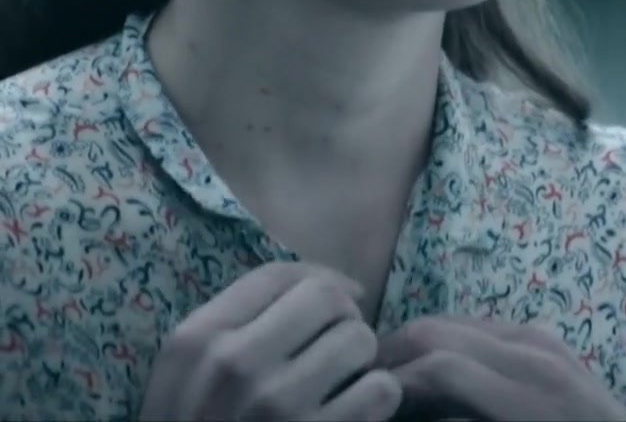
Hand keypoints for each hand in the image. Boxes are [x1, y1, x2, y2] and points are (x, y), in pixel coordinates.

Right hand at [140, 261, 402, 420]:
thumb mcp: (188, 375)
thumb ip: (237, 326)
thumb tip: (335, 287)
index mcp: (197, 339)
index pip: (278, 275)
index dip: (320, 281)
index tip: (336, 303)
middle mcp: (234, 363)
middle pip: (328, 298)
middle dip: (342, 319)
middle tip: (337, 349)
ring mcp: (276, 404)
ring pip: (359, 339)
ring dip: (361, 362)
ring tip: (342, 384)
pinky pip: (380, 390)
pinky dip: (377, 400)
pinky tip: (354, 412)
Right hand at [376, 316, 625, 421]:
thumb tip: (406, 411)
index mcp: (529, 388)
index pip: (437, 365)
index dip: (391, 385)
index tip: (364, 403)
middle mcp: (534, 351)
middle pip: (438, 331)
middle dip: (392, 356)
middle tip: (363, 387)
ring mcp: (544, 340)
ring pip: (455, 323)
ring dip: (416, 347)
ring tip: (389, 382)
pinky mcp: (548, 340)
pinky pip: (483, 329)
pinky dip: (448, 345)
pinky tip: (434, 376)